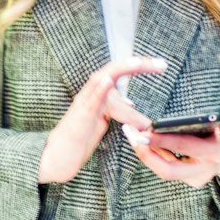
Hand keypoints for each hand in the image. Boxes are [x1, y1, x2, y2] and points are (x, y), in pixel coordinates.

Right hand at [37, 57, 165, 183]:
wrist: (58, 157)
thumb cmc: (79, 138)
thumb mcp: (104, 122)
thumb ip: (119, 113)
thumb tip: (136, 109)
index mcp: (99, 94)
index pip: (121, 73)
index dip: (140, 66)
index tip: (161, 65)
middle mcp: (91, 94)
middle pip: (113, 71)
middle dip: (137, 65)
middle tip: (161, 64)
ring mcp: (84, 104)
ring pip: (101, 81)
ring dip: (119, 70)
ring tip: (136, 62)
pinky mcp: (79, 118)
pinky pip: (89, 101)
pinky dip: (99, 89)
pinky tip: (107, 80)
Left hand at [122, 108, 219, 189]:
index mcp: (214, 154)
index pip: (185, 147)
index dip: (163, 141)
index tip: (145, 131)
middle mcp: (203, 170)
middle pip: (168, 169)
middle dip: (146, 153)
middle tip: (131, 133)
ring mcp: (195, 178)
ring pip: (164, 171)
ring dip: (145, 154)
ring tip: (131, 133)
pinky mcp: (189, 180)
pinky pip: (166, 168)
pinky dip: (152, 155)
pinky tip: (140, 140)